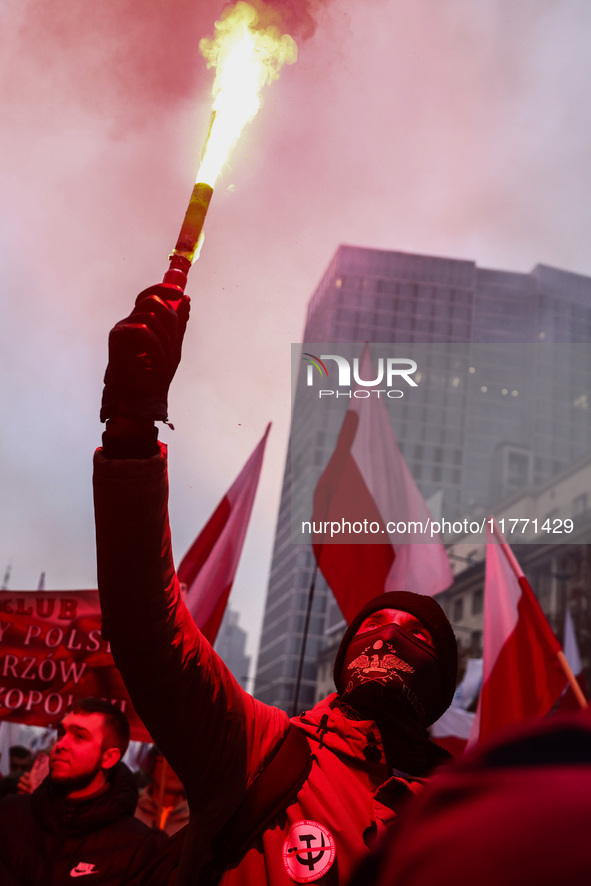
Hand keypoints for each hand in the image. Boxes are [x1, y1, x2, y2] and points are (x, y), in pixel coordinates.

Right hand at [100, 285, 189, 422]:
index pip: (151, 295)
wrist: (141, 399)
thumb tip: (186, 299)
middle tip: (171, 343)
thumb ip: (178, 325)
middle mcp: (131, 321)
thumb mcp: (173, 347)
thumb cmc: (154, 377)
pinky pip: (143, 331)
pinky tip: (155, 365)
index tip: (179, 293)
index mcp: (143, 322)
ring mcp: (122, 328)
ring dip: (164, 341)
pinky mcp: (116, 337)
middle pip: (152, 301)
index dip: (164, 289)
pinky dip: (156, 349)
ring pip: (150, 316)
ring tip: (162, 361)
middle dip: (170, 319)